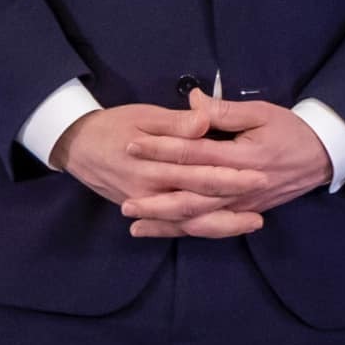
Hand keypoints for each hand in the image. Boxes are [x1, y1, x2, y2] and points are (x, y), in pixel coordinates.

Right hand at [49, 102, 264, 237]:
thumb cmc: (114, 125)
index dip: (231, 174)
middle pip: (199, 200)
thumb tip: (203, 121)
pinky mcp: (145, 210)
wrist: (76, 145)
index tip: (261, 172)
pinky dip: (199, 229)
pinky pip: (176, 226)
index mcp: (153, 164)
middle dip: (234, 200)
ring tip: (256, 221)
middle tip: (267, 197)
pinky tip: (224, 229)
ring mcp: (147, 205)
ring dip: (223, 223)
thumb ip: (177, 123)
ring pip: (189, 221)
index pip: (200, 171)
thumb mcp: (144, 115)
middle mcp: (150, 191)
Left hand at [118, 88, 333, 237]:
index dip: (162, 149)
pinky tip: (160, 230)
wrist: (323, 156)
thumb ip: (225, 110)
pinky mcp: (244, 213)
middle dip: (156, 196)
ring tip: (133, 219)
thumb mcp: (262, 112)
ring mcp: (243, 204)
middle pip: (192, 194)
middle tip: (123, 198)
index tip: (132, 145)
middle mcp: (241, 186)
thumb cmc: (291, 129)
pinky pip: (210, 226)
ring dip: (165, 220)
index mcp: (244, 156)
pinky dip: (183, 230)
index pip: (195, 154)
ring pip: (198, 217)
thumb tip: (192, 102)